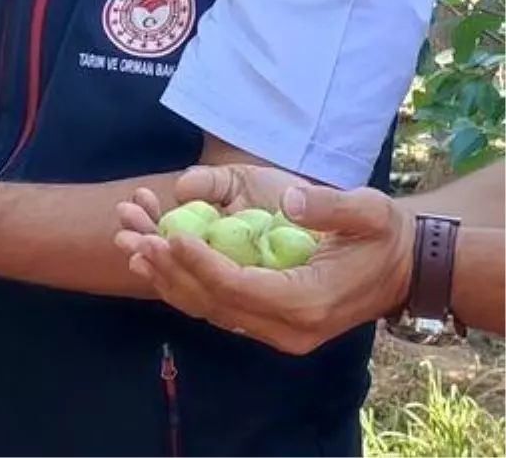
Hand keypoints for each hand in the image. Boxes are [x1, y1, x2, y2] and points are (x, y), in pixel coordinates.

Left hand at [114, 165, 414, 354]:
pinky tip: (153, 255)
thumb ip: (331, 207)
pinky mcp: (268, 322)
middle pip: (212, 303)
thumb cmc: (382, 234)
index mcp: (308, 302)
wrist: (404, 267)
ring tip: (129, 240)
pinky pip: (215, 306)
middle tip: (131, 234)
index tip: (168, 233)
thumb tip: (292, 202)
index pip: (239, 289)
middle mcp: (288, 328)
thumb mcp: (367, 211)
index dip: (200, 263)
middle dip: (168, 268)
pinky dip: (181, 282)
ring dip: (165, 275)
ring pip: (207, 309)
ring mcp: (276, 330)